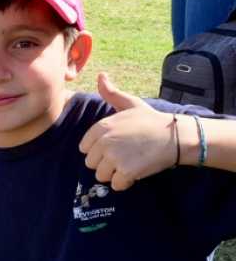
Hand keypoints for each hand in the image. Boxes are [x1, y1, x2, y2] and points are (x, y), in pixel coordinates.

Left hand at [79, 73, 174, 190]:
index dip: (98, 150)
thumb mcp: (130, 104)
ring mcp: (114, 157)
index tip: (114, 147)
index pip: (84, 148)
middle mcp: (104, 142)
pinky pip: (116, 185)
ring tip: (130, 163)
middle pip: (91, 163)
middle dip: (105, 163)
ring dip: (114, 174)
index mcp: (101, 127)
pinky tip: (135, 173)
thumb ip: (111, 93)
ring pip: (101, 176)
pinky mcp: (126, 171)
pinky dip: (125, 183)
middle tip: (124, 156)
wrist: (175, 136)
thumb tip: (100, 75)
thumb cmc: (151, 120)